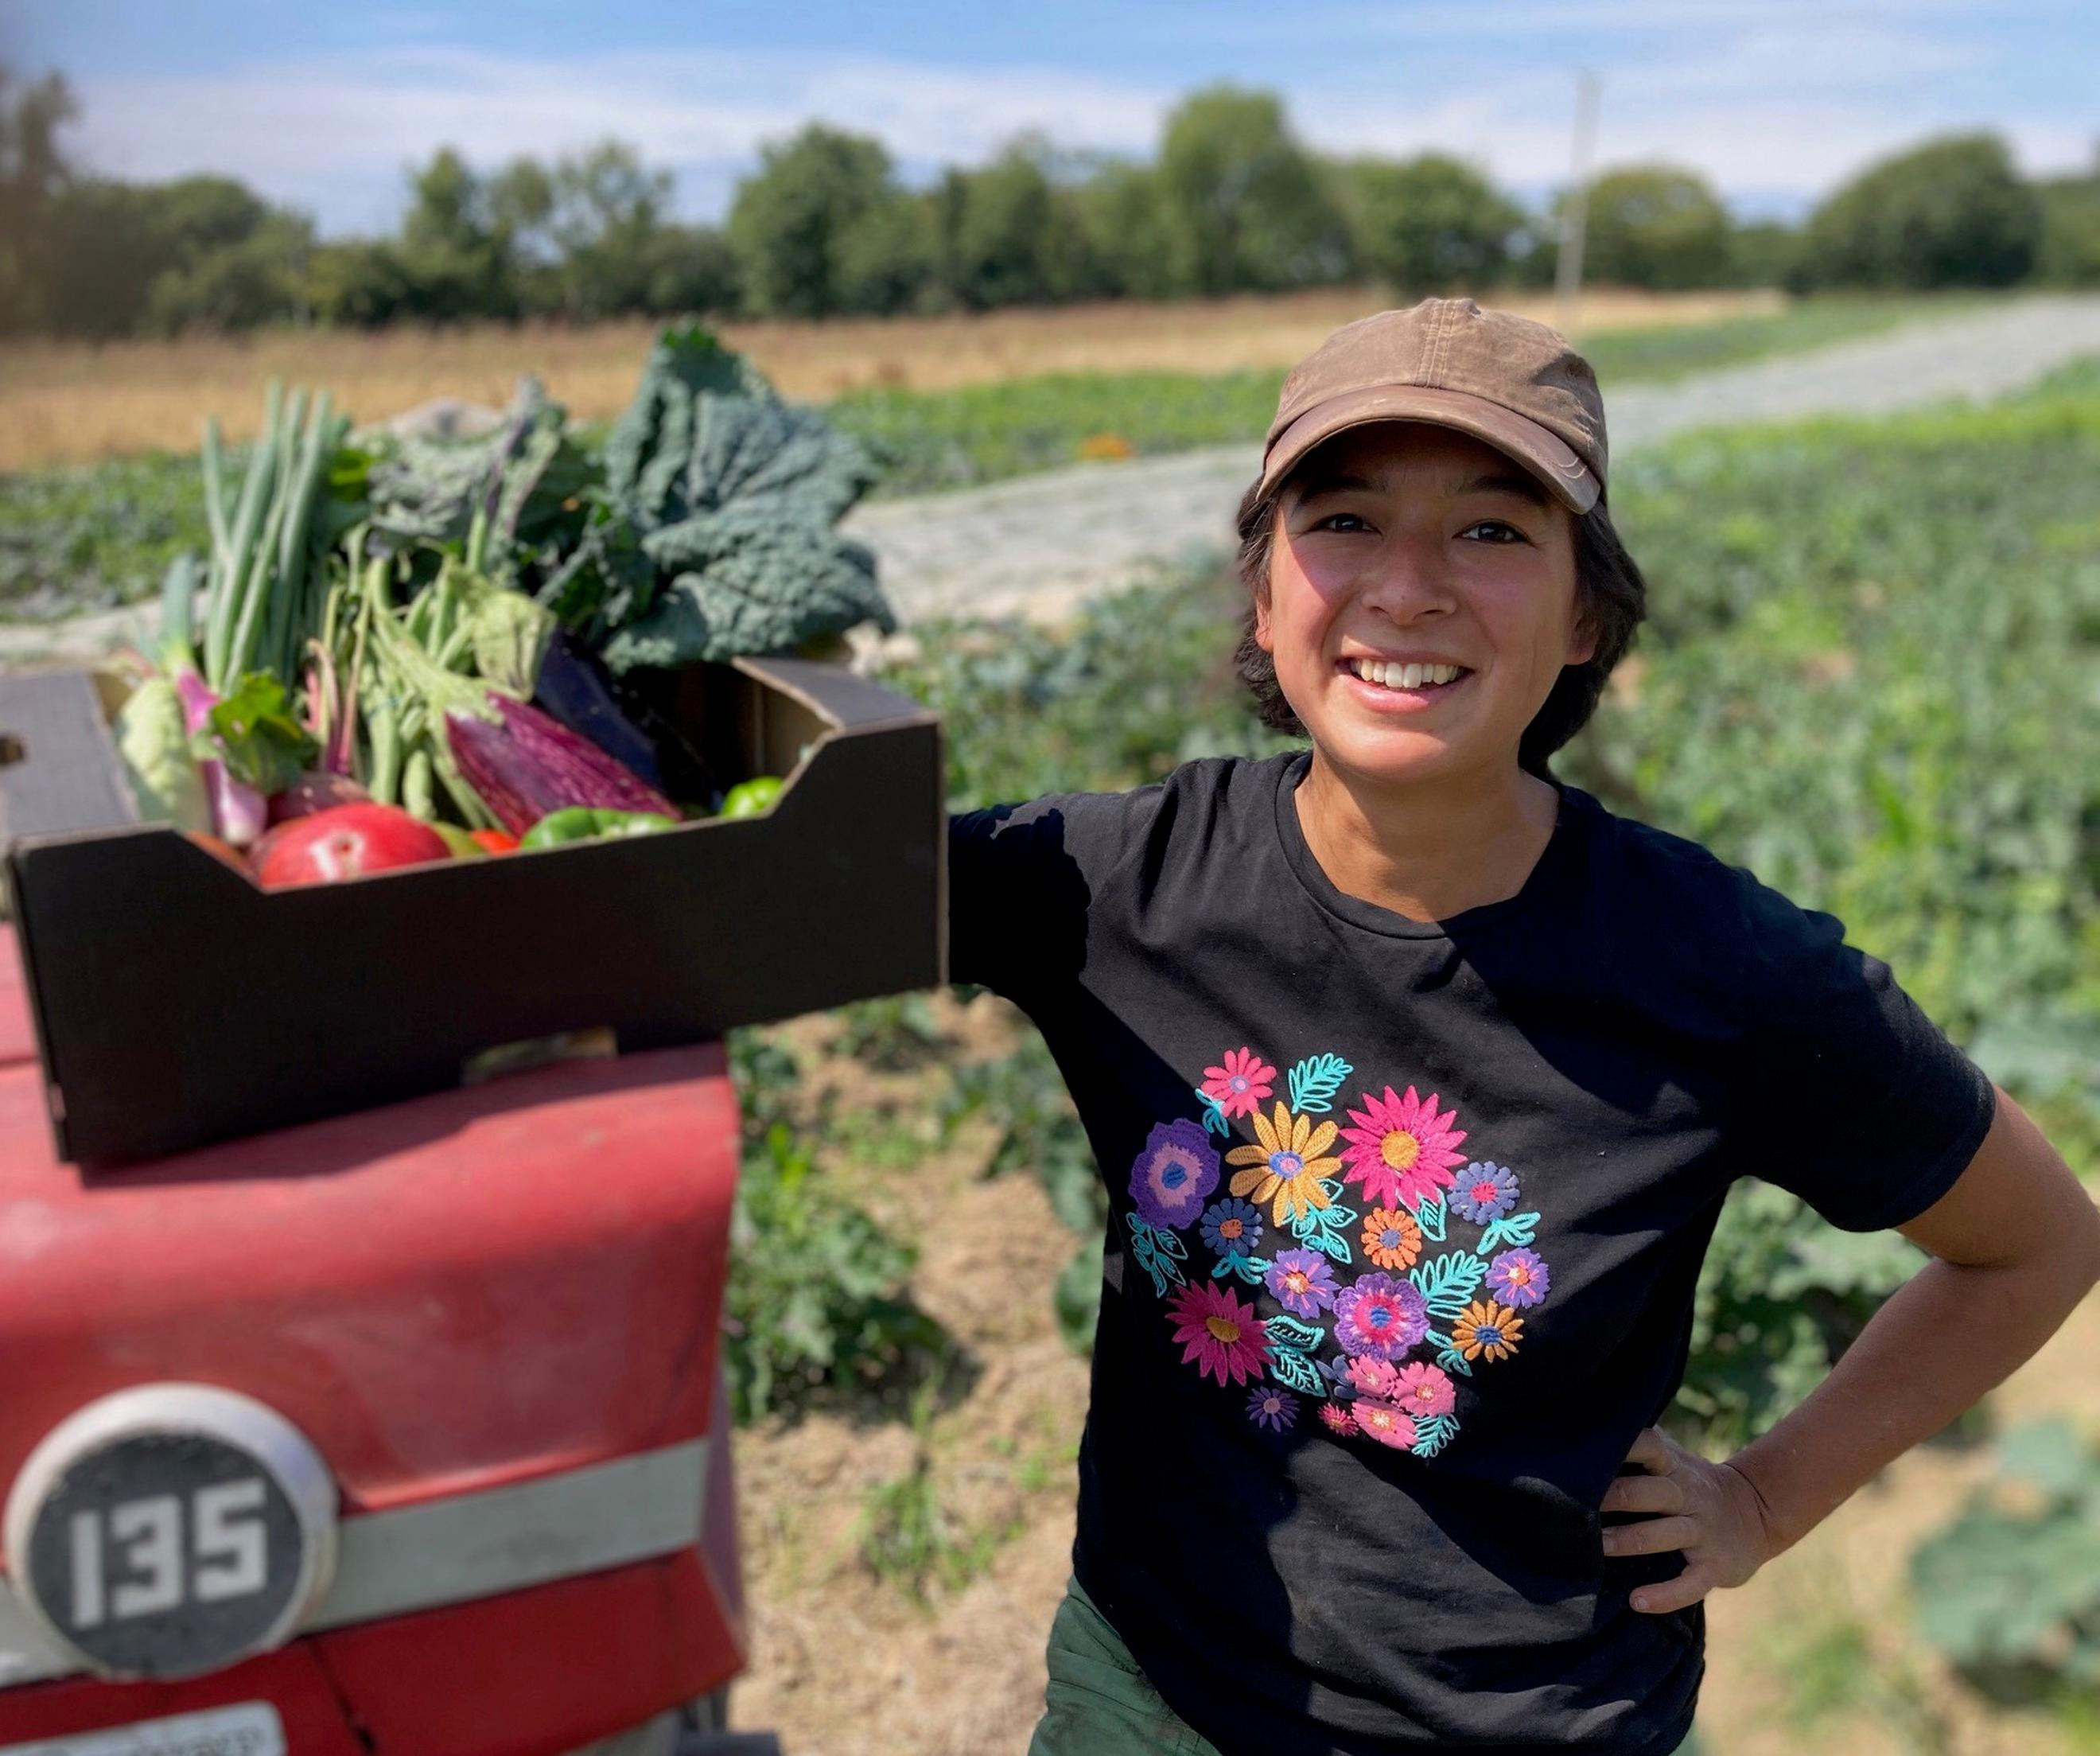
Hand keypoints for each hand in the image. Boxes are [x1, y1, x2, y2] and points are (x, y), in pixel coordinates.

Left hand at [1599, 1425, 1779, 1613]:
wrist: (1758, 1512)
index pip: (1651, 1446)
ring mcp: (1704, 1532)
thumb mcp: (1675, 1460)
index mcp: (1675, 1467)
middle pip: (1652, 1491)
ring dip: (1631, 1539)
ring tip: (1598, 1547)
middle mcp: (1689, 1495)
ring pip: (1666, 1534)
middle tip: (1577, 1503)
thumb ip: (1642, 1447)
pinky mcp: (1716, 1566)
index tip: (1589, 1450)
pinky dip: (1666, 1595)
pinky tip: (1638, 1602)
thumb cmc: (1692, 1484)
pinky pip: (1691, 1583)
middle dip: (1618, 1495)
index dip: (1625, 1445)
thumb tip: (1589, 1425)